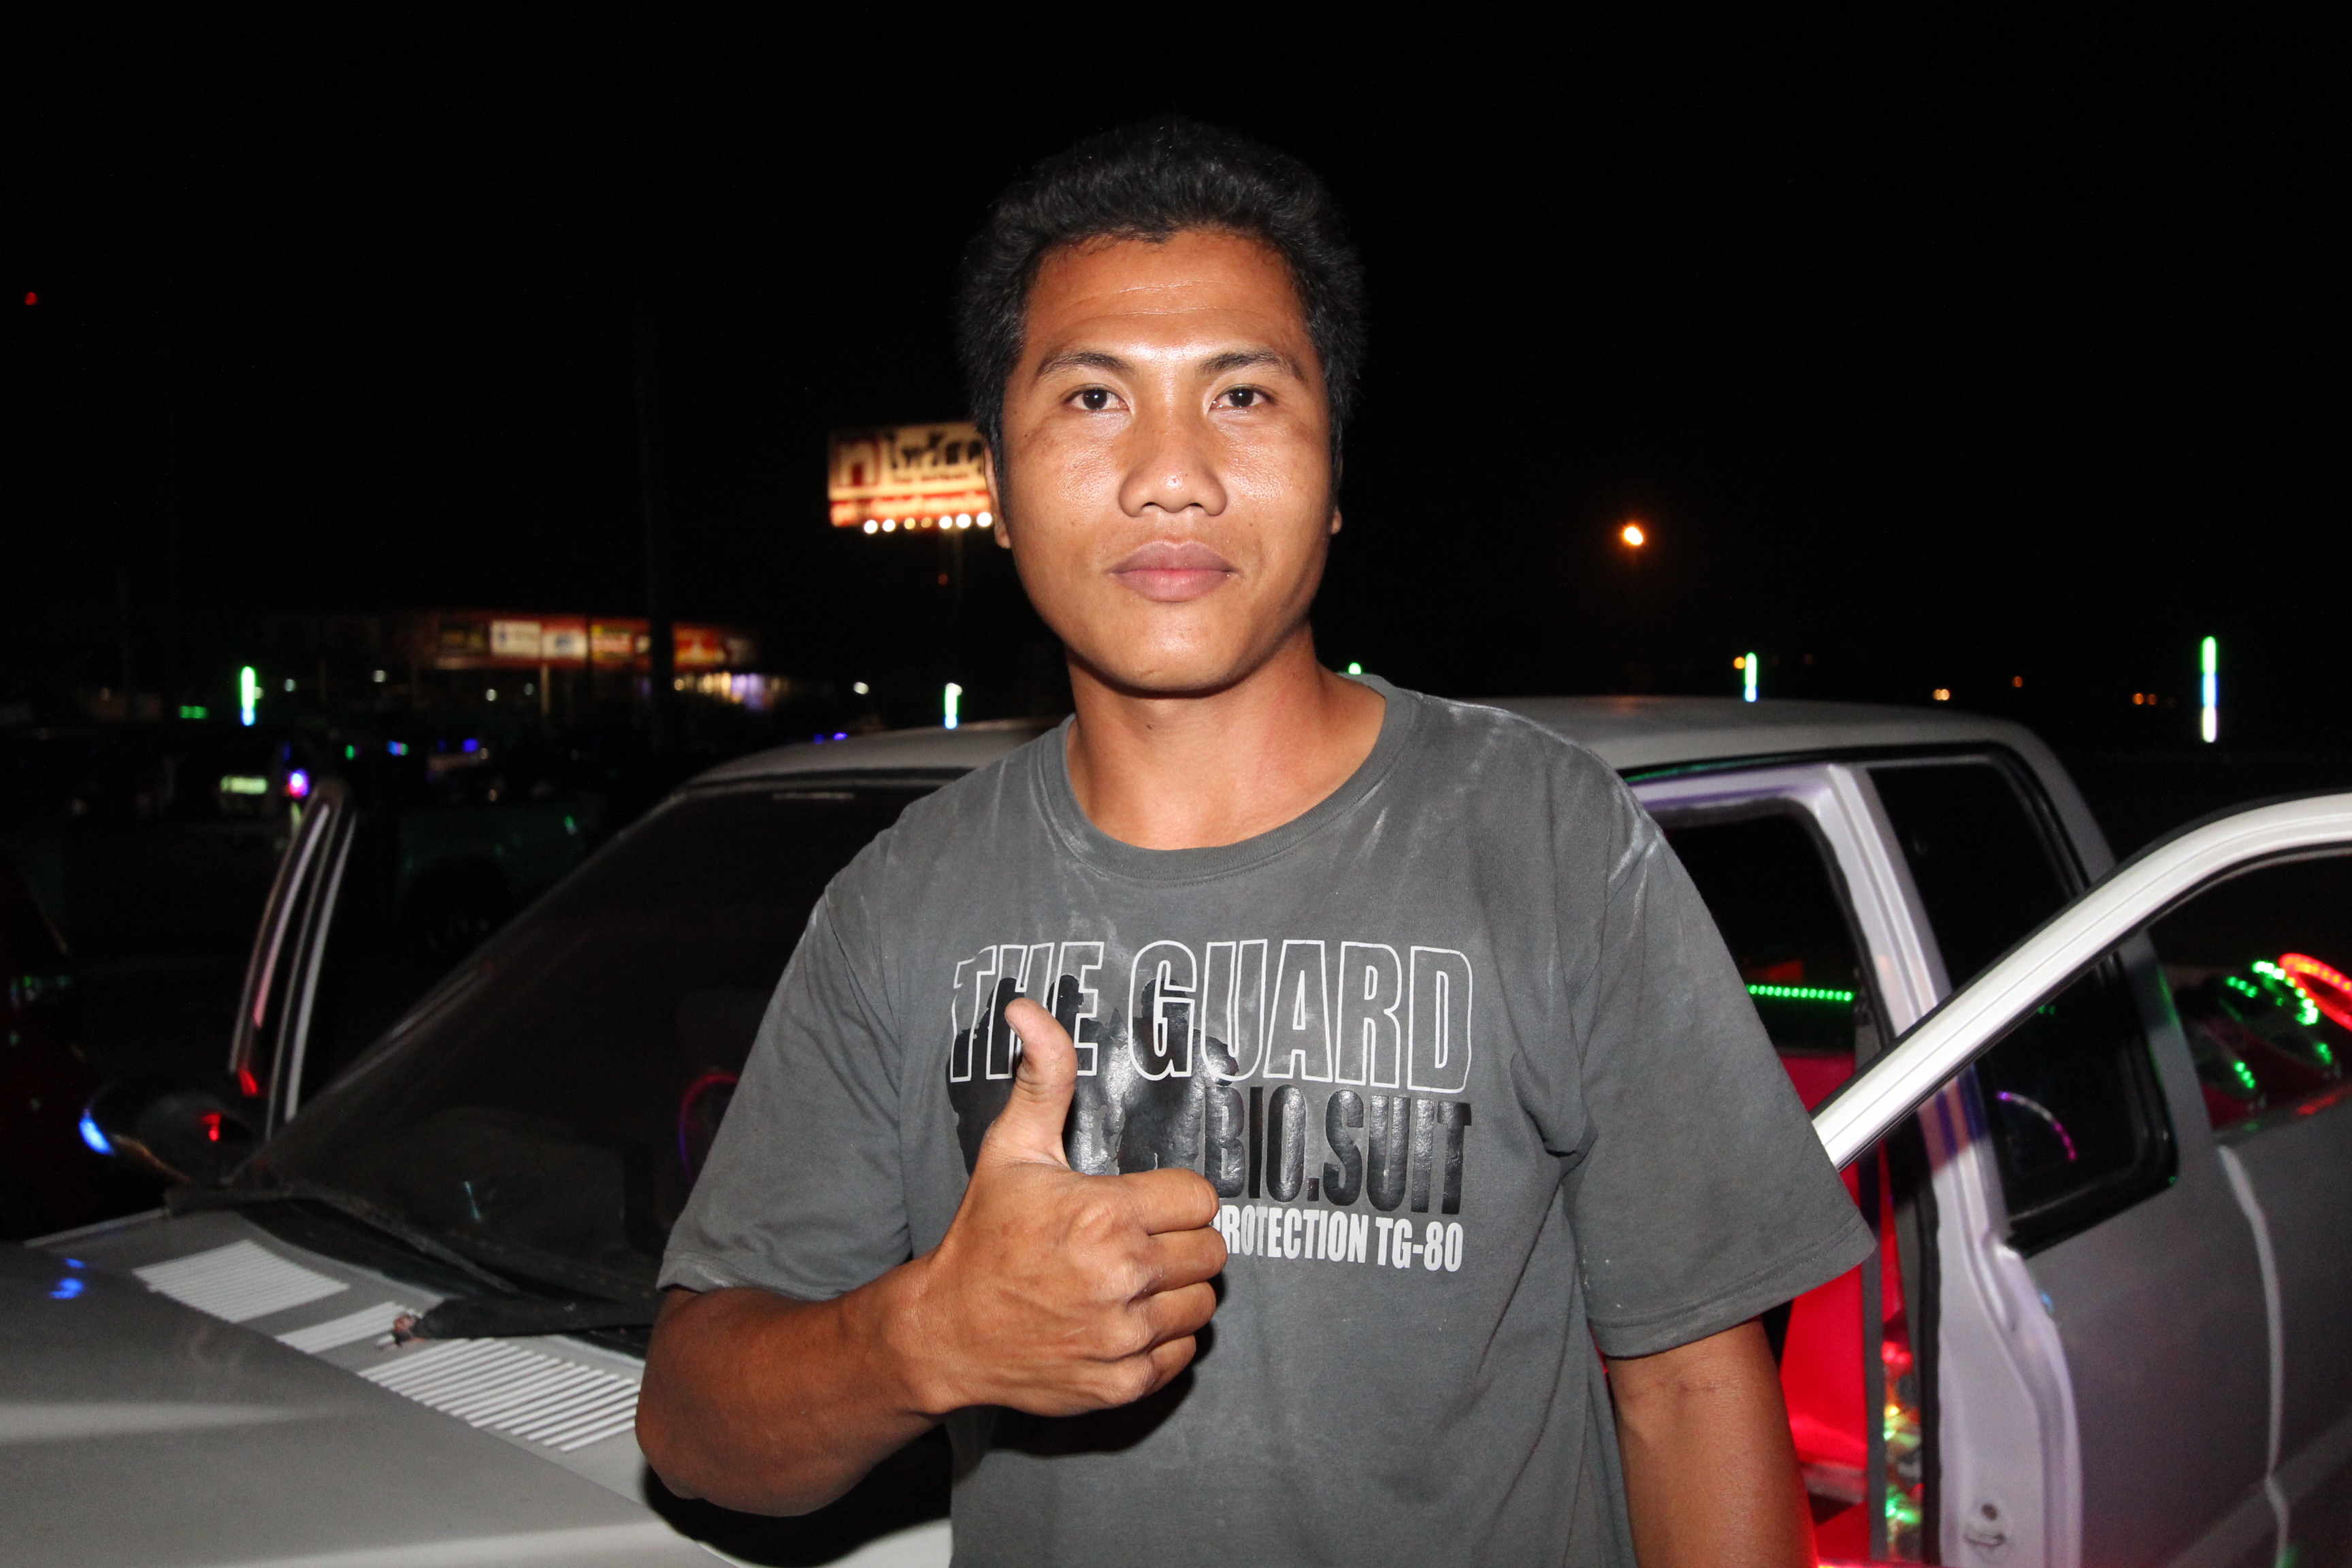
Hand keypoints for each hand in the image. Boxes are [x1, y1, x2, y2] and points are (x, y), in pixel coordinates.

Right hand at [901, 998, 1226, 1416]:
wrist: (946, 1331)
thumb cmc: (984, 1235)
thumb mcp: (1012, 1149)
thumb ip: (1042, 1077)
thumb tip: (1028, 1008)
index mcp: (1106, 1215)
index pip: (1201, 1200)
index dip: (1174, 1199)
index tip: (1142, 1205)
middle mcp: (1122, 1277)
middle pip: (1212, 1252)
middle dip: (1180, 1243)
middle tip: (1138, 1243)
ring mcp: (1123, 1336)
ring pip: (1203, 1305)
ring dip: (1176, 1292)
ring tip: (1131, 1282)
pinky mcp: (1121, 1382)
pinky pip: (1181, 1356)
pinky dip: (1161, 1341)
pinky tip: (1122, 1322)